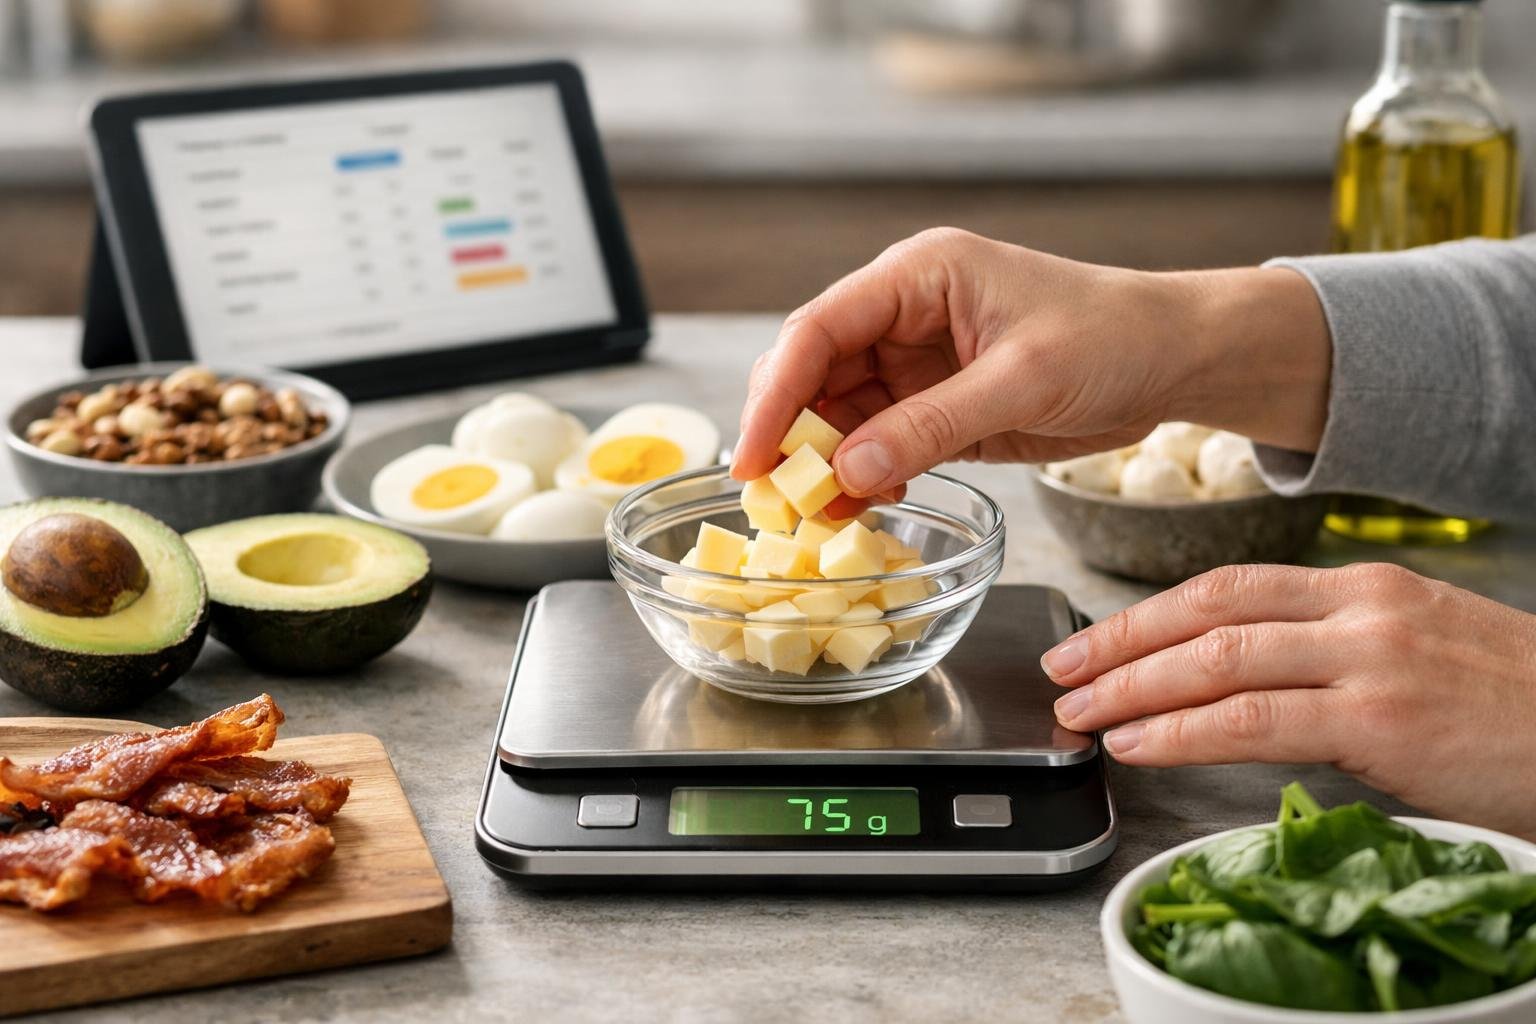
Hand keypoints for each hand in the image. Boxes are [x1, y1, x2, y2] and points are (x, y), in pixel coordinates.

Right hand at [732, 227, 1330, 496]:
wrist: (1176, 360)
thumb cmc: (1114, 338)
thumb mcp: (1023, 381)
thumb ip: (930, 424)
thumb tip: (846, 471)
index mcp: (918, 276)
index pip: (818, 329)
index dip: (774, 394)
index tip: (752, 456)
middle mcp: (904, 314)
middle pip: (814, 372)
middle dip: (790, 435)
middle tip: (775, 500)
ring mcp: (916, 362)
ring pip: (839, 414)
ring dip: (824, 464)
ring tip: (815, 517)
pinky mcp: (936, 405)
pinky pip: (878, 441)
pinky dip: (864, 476)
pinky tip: (865, 505)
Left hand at [1046, 562, 1535, 839]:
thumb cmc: (1510, 707)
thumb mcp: (1418, 651)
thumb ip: (1331, 653)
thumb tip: (1240, 682)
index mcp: (1362, 588)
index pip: (1225, 586)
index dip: (1145, 613)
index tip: (1091, 639)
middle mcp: (1360, 608)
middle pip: (1206, 611)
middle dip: (1120, 642)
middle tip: (1062, 671)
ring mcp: (1370, 657)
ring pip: (1218, 660)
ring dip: (1135, 688)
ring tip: (1082, 714)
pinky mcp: (1381, 716)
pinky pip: (1254, 718)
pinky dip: (1184, 730)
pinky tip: (1139, 743)